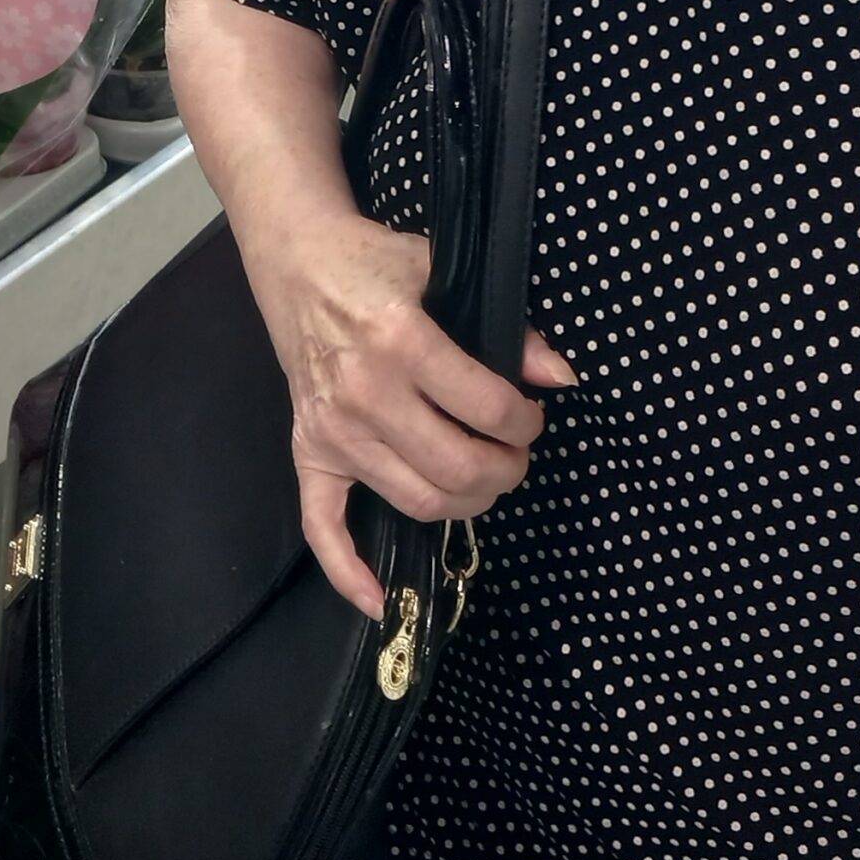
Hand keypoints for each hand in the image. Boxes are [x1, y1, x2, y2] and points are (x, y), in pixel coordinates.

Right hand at [253, 207, 575, 618]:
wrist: (298, 261)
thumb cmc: (374, 262)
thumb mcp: (442, 271)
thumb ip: (507, 327)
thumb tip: (560, 378)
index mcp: (402, 340)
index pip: (487, 407)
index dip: (525, 421)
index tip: (530, 417)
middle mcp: (365, 393)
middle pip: (457, 468)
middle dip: (505, 470)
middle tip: (515, 455)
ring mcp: (333, 429)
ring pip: (415, 500)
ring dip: (464, 505)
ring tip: (482, 479)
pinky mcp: (308, 450)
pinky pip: (323, 526)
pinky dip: (349, 571)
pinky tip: (380, 598)